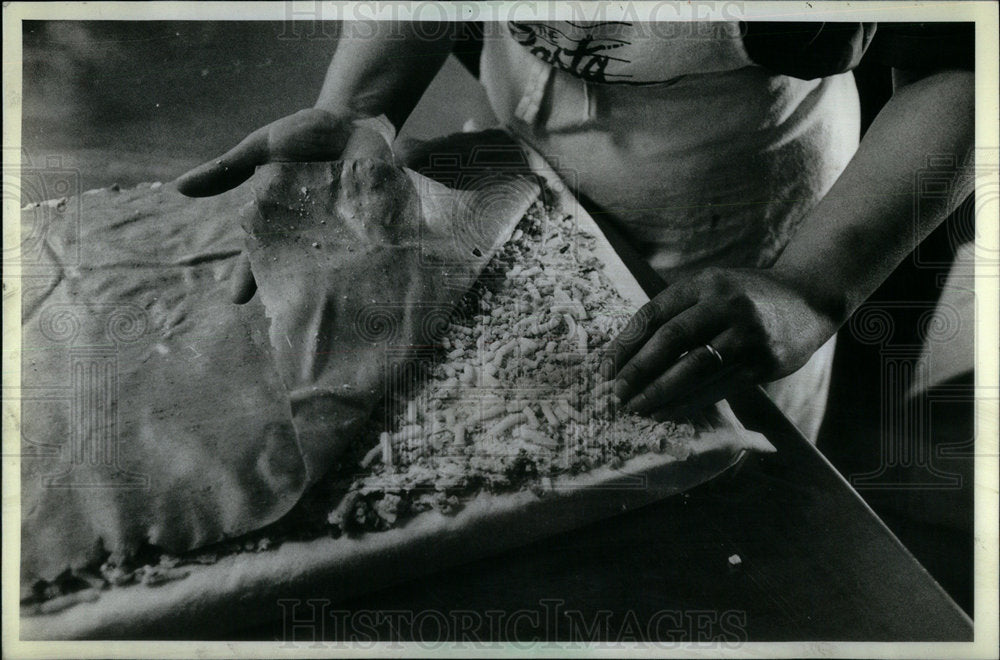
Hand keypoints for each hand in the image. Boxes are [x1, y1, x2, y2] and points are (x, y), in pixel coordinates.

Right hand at [174, 108, 394, 302]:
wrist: (352, 120)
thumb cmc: (302, 137)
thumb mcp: (262, 147)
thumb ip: (227, 169)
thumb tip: (180, 187)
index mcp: (280, 220)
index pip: (260, 253)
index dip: (248, 274)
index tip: (237, 297)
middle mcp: (311, 232)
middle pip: (297, 267)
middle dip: (289, 288)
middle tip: (286, 312)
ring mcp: (343, 231)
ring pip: (332, 265)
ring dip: (330, 283)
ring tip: (326, 306)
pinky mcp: (375, 224)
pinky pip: (370, 247)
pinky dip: (370, 262)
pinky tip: (368, 284)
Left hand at [600, 267, 839, 419]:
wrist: (808, 299)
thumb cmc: (746, 298)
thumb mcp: (712, 289)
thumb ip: (677, 312)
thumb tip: (627, 352)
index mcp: (705, 283)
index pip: (654, 314)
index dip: (626, 344)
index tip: (605, 369)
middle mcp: (726, 304)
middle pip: (671, 339)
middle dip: (638, 370)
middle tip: (615, 394)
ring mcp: (747, 334)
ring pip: (694, 368)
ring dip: (660, 392)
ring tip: (636, 408)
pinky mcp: (763, 362)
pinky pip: (718, 386)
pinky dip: (688, 402)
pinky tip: (666, 412)